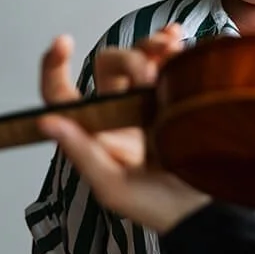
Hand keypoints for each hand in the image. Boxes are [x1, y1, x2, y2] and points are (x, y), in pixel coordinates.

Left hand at [34, 26, 210, 235]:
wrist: (207, 211)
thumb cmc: (156, 207)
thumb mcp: (114, 187)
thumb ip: (81, 153)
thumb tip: (47, 121)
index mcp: (93, 132)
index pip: (61, 94)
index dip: (53, 67)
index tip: (64, 43)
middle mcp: (115, 113)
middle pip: (108, 66)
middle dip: (127, 59)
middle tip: (149, 77)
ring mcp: (146, 102)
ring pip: (138, 57)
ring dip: (151, 46)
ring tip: (171, 48)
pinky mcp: (174, 96)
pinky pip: (168, 61)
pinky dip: (174, 47)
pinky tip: (181, 42)